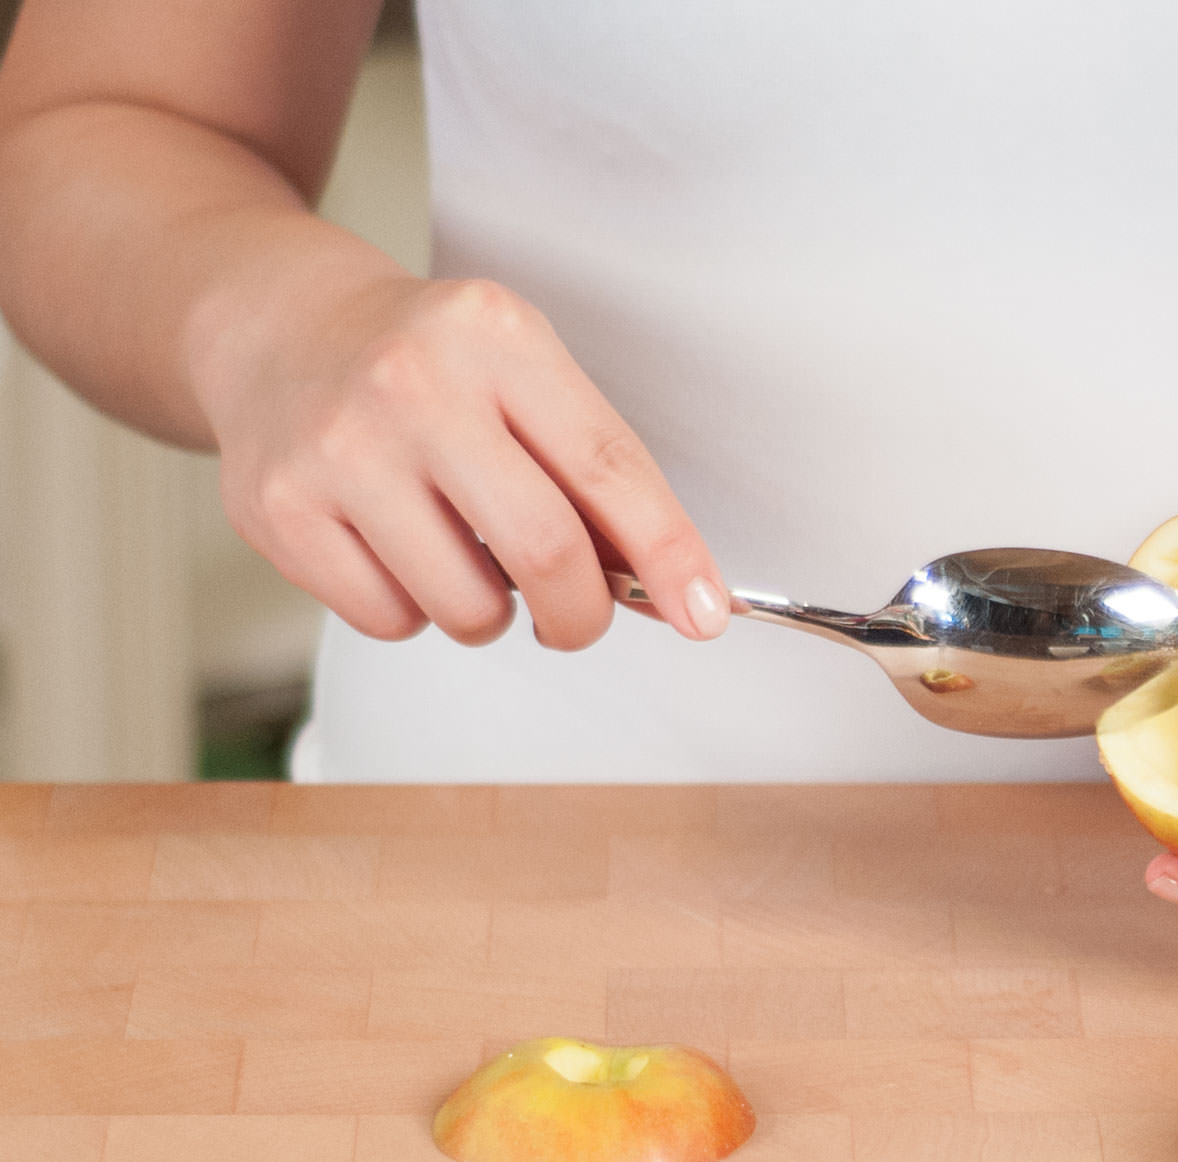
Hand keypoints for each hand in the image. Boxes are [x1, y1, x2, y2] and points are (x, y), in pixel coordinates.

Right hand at [199, 272, 727, 649]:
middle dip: (582, 614)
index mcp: (496, 336)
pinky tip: (397, 552)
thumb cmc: (424, 363)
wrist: (275, 326)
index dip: (670, 555)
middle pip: (545, 550)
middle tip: (578, 619)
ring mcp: (338, 448)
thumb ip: (594, 472)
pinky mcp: (278, 509)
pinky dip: (415, 613)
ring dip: (491, 614)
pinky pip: (390, 620)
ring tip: (467, 560)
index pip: (609, 467)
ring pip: (467, 606)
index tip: (703, 613)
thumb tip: (672, 589)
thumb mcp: (521, 372)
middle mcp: (413, 384)